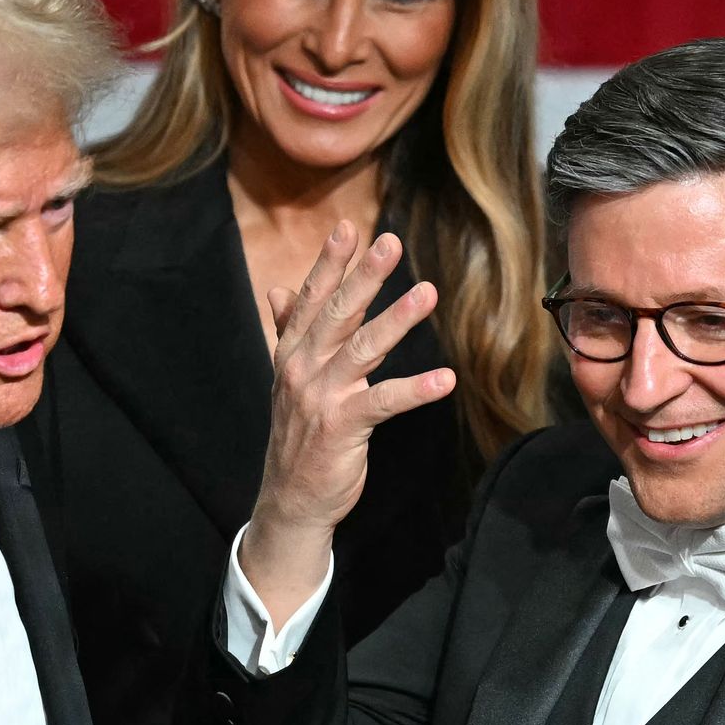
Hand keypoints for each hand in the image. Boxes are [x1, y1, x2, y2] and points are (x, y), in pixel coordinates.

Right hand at [239, 223, 454, 624]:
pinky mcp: (342, 428)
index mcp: (292, 352)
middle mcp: (303, 368)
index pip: (312, 299)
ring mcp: (321, 397)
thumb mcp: (290, 379)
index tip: (348, 227)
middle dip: (365, 276)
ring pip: (362, 350)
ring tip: (428, 293)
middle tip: (390, 243)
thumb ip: (288, 332)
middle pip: (338, 314)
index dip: (330, 263)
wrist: (290, 498)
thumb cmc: (299, 433)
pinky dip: (415, 390)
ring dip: (396, 320)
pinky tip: (445, 379)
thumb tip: (279, 290)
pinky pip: (383, 403)